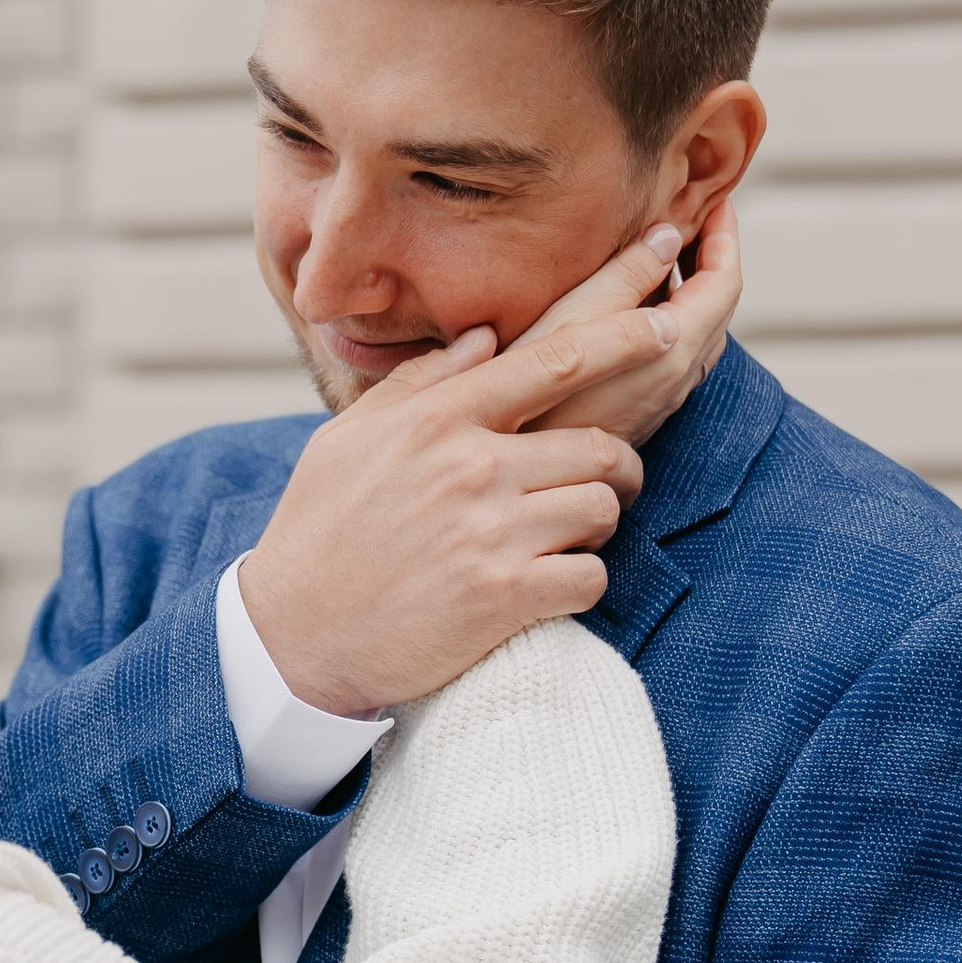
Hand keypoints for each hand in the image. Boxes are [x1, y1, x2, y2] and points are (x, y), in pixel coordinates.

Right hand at [238, 203, 741, 717]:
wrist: (294, 636)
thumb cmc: (318, 531)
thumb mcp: (348, 439)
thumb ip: (419, 384)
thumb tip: (482, 338)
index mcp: (438, 418)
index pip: (555, 360)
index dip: (625, 338)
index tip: (667, 326)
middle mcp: (472, 466)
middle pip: (602, 444)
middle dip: (618, 467)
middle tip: (608, 486)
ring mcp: (492, 532)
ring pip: (602, 508)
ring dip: (596, 526)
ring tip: (566, 539)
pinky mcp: (506, 597)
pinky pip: (591, 576)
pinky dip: (582, 582)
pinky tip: (549, 587)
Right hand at [519, 193, 739, 448]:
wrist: (509, 466)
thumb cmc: (529, 393)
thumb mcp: (572, 317)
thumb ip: (626, 274)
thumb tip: (669, 235)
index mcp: (674, 349)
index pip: (724, 283)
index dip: (725, 237)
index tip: (717, 201)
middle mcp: (678, 380)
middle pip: (719, 309)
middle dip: (713, 258)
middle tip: (697, 217)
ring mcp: (662, 403)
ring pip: (701, 336)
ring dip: (696, 291)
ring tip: (670, 254)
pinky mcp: (642, 417)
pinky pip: (680, 357)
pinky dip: (678, 320)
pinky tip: (641, 308)